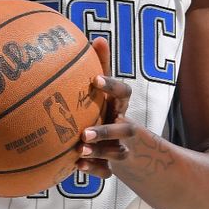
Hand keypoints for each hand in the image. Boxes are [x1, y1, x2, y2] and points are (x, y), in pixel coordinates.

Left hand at [76, 37, 135, 178]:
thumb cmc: (109, 111)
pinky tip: (77, 168)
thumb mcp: (106, 93)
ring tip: (79, 150)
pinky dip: (94, 170)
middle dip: (106, 131)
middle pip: (124, 129)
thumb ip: (102, 66)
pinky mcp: (114, 165)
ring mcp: (122, 147)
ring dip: (99, 151)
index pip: (123, 93)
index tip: (94, 79)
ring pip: (117, 152)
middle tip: (84, 132)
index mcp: (120, 107)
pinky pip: (107, 171)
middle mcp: (125, 127)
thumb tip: (97, 38)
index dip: (111, 86)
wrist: (131, 148)